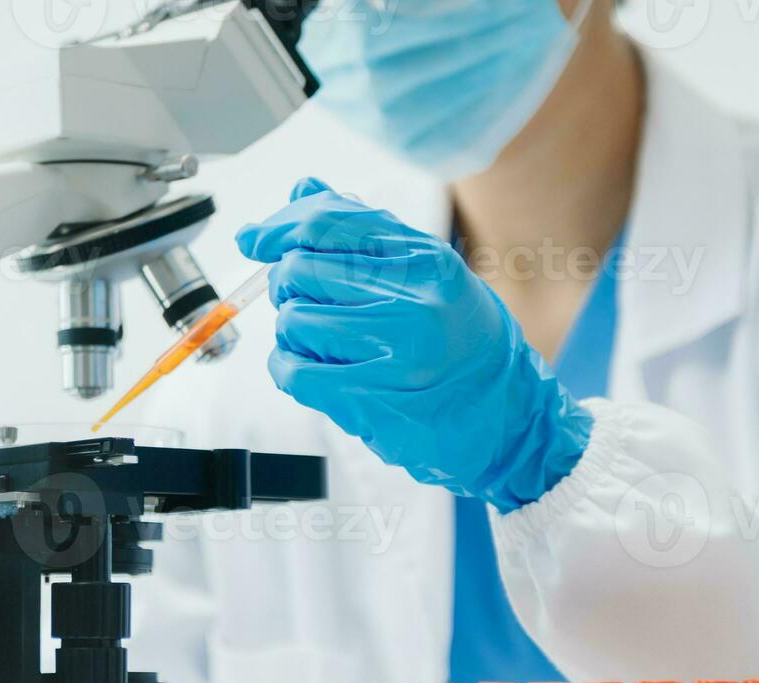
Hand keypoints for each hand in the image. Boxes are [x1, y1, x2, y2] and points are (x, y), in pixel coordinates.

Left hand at [235, 178, 592, 511]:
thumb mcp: (424, 274)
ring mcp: (392, 350)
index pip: (329, 221)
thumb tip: (303, 189)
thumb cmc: (459, 343)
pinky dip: (288, 367)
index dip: (280, 227)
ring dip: (294, 332)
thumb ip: (362, 232)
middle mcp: (412, 300)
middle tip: (311, 302)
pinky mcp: (369, 397)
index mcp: (424, 259)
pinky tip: (313, 369)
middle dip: (290, 286)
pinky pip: (292, 369)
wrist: (503, 417)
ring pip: (293, 319)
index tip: (255, 239)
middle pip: (300, 269)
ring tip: (326, 342)